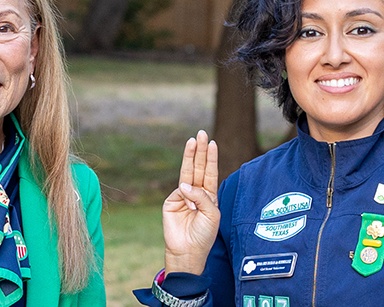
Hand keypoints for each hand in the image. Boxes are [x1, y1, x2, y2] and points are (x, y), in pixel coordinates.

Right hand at [162, 130, 220, 274]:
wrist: (188, 251)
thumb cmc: (203, 235)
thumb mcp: (212, 215)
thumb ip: (202, 197)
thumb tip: (185, 184)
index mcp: (209, 196)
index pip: (210, 172)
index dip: (210, 158)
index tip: (212, 143)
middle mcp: (196, 193)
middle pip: (198, 167)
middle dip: (200, 151)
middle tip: (201, 133)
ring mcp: (183, 196)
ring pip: (187, 172)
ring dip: (190, 156)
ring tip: (192, 140)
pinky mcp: (171, 201)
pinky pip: (181, 190)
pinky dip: (187, 192)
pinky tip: (190, 198)